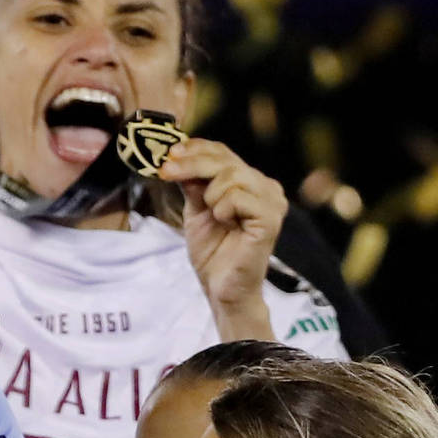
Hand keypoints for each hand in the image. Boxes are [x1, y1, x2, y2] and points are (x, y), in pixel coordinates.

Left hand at [161, 138, 286, 339]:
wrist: (221, 288)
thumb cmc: (213, 252)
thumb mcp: (196, 209)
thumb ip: (193, 183)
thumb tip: (177, 156)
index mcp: (251, 182)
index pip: (223, 153)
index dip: (195, 149)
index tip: (169, 153)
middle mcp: (266, 188)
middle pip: (225, 160)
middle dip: (191, 164)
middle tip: (166, 171)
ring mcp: (272, 202)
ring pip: (232, 175)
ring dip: (210, 195)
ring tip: (214, 216)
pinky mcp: (270, 219)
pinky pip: (238, 197)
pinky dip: (223, 208)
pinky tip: (226, 223)